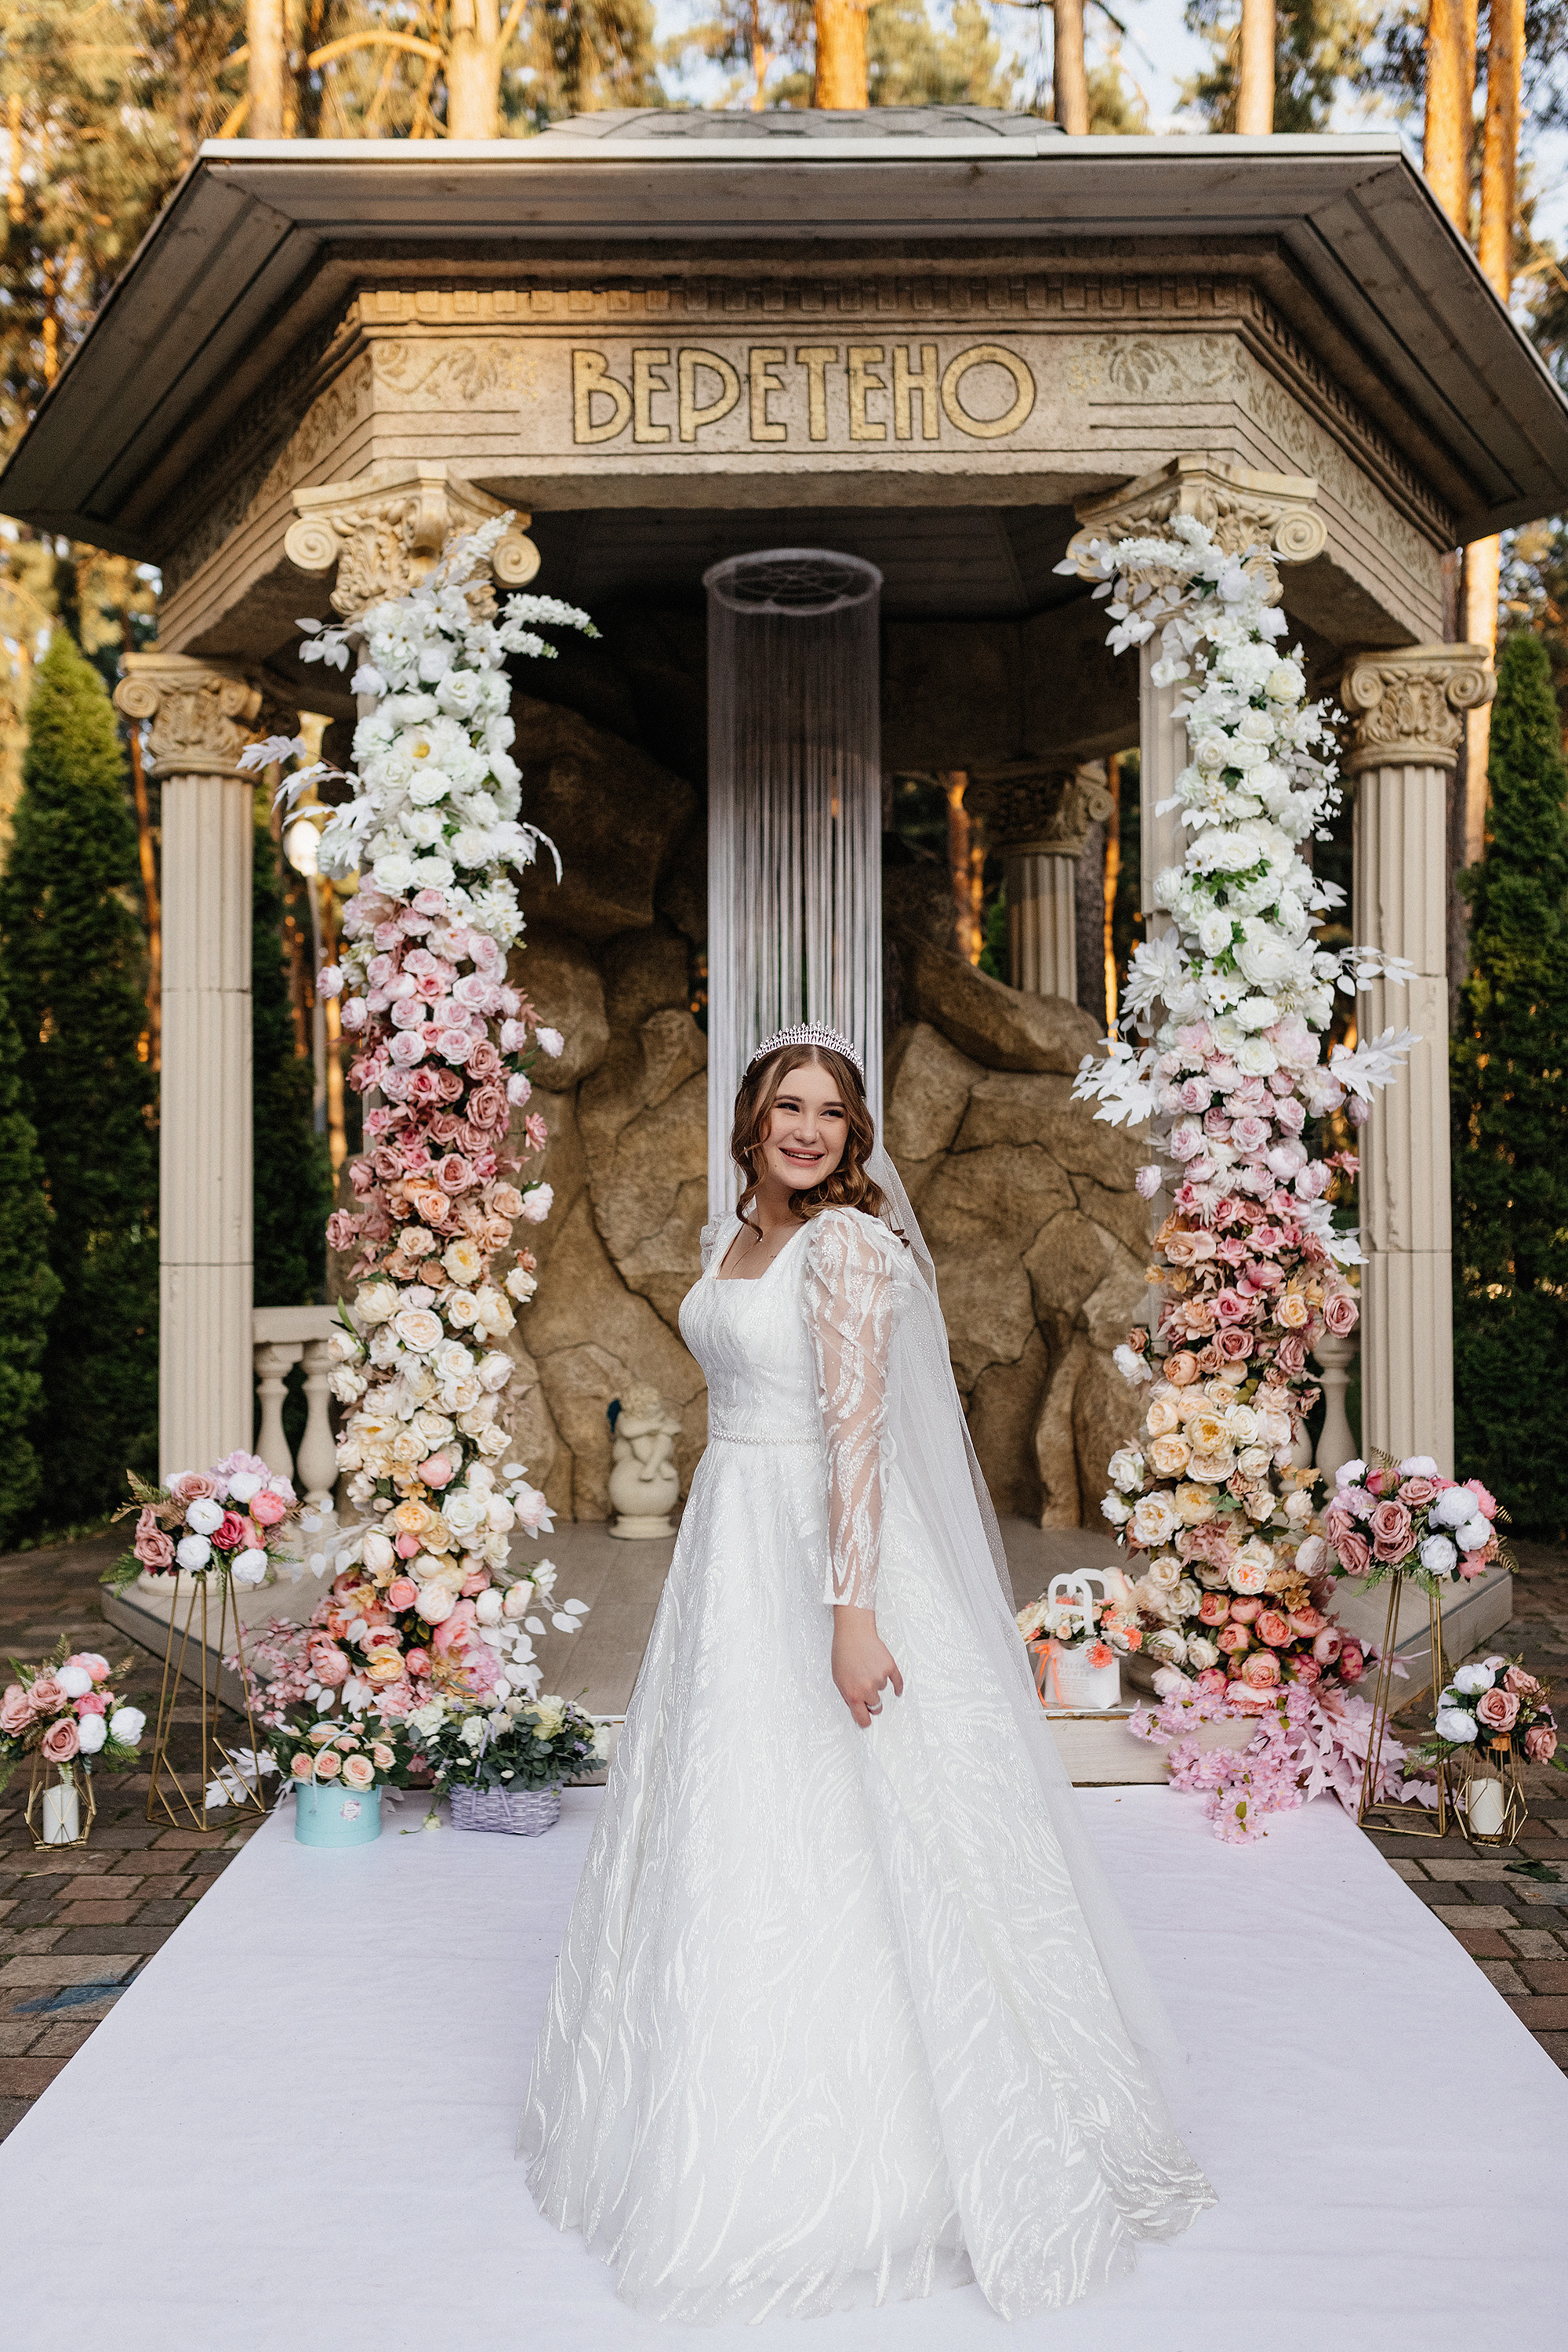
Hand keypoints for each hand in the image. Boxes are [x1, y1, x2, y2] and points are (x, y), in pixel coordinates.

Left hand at [831, 1606, 903, 1729]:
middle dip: (872, 1703)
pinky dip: (898, 1687)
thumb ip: (847, 1696)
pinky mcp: (890, 1667)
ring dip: (877, 1684)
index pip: (863, 1719)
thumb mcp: (837, 1678)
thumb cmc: (842, 1652)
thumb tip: (856, 1709)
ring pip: (883, 1690)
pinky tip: (897, 1689)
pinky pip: (898, 1682)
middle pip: (876, 1707)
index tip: (867, 1721)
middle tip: (868, 1694)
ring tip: (868, 1669)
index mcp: (853, 1694)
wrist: (853, 1632)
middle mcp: (867, 1688)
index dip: (865, 1721)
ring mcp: (880, 1678)